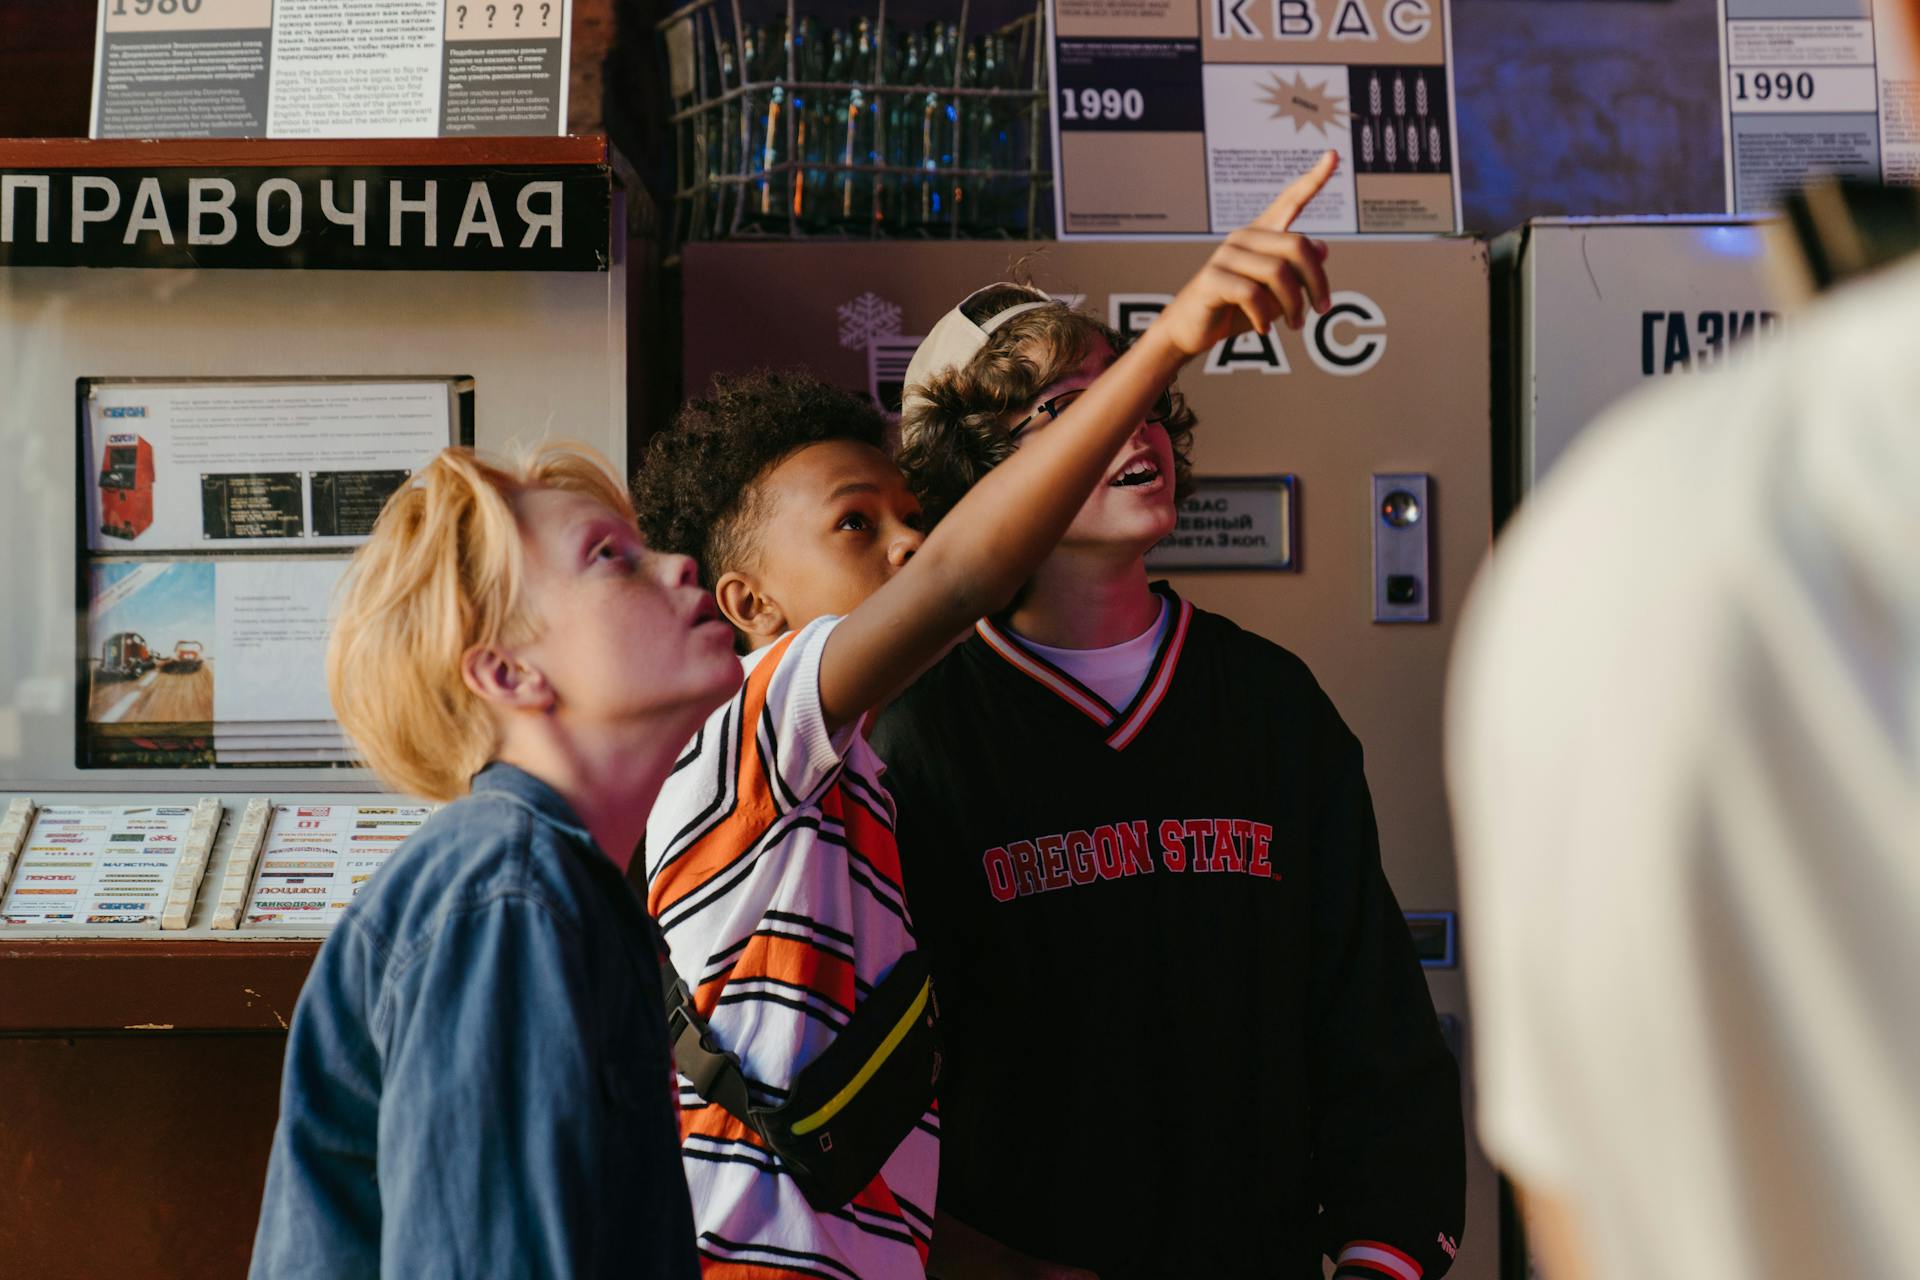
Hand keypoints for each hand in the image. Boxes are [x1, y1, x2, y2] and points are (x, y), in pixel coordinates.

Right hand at [1148, 149, 1338, 357]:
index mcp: (1261, 235)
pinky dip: (1265, 317)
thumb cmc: (1235, 310)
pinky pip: (1253, 295)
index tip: (1333, 155)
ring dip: (1293, 306)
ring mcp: (1227, 255)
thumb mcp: (1274, 292)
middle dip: (1317, 282)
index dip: (1314, 179)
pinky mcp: (1213, 278)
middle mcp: (1244, 237)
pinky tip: (1264, 328)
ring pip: (1279, 273)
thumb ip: (1296, 271)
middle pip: (1298, 246)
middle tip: (1322, 310)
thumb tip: (1322, 247)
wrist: (1192, 330)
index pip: (1290, 201)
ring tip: (1295, 325)